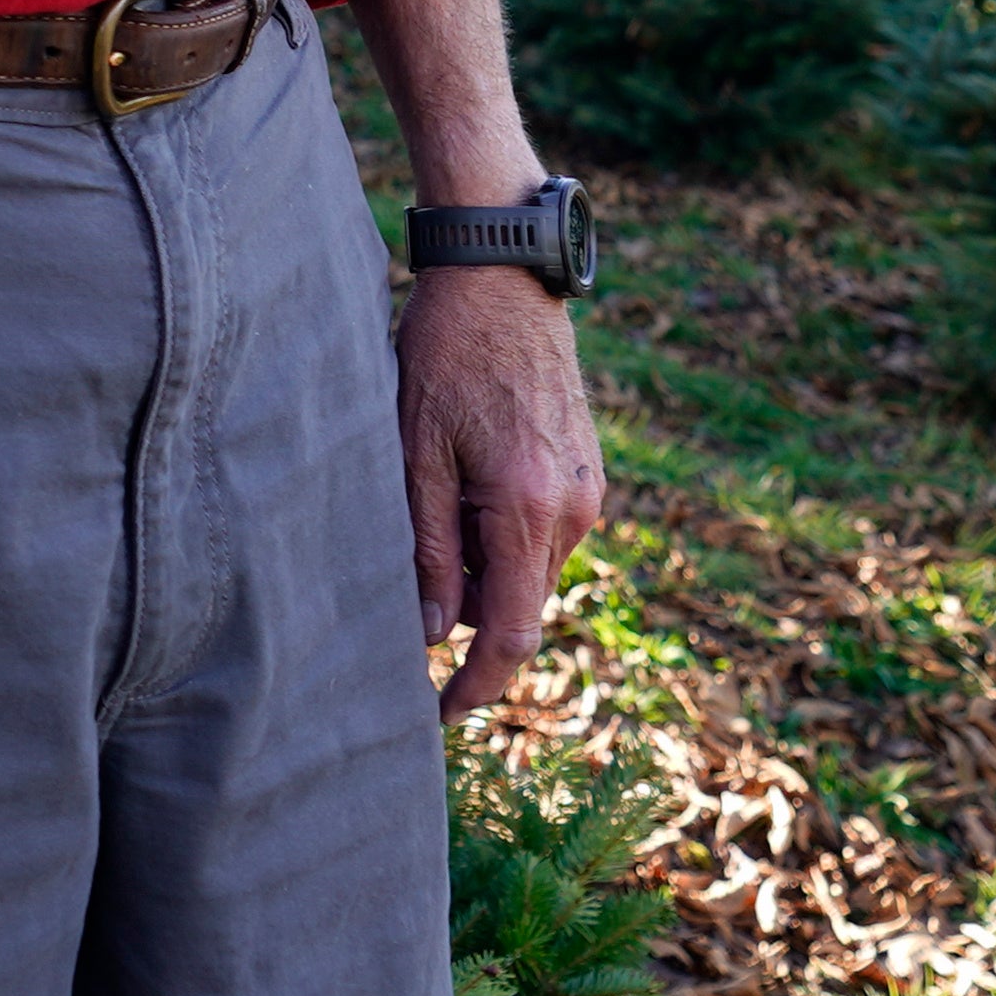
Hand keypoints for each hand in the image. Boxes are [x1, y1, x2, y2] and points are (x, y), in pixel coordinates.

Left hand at [398, 259, 606, 713]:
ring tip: (432, 500)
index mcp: (529, 508)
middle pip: (520, 604)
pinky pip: (543, 534)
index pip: (511, 633)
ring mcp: (588, 491)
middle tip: (407, 571)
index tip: (437, 715)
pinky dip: (501, 536)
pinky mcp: (588, 473)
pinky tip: (463, 483)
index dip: (477, 687)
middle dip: (466, 614)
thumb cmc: (445, 355)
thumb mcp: (415, 451)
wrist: (504, 280)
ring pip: (530, 571)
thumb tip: (432, 633)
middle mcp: (573, 509)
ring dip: (481, 569)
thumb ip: (427, 547)